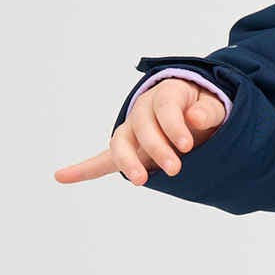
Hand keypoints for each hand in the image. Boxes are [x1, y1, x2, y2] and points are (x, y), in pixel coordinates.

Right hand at [53, 78, 226, 185]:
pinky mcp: (128, 149)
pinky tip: (61, 176)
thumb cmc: (202, 108)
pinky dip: (83, 170)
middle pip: (142, 126)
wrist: (192, 109)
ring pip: (121, 143)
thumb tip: (195, 118)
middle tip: (175, 168)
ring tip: (139, 180)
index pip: (165, 108)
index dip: (174, 126)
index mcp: (165, 95)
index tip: (187, 145)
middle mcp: (143, 110)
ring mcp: (132, 130)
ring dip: (126, 162)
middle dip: (157, 148)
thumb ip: (208, 112)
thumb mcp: (213, 106)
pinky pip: (102, 160)